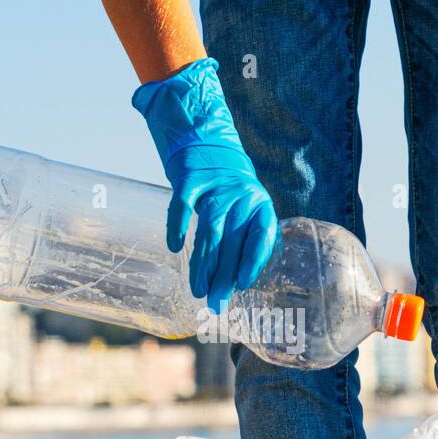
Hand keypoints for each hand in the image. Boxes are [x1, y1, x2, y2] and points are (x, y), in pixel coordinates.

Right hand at [133, 58, 278, 309]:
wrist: (204, 135)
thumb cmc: (227, 185)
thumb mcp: (243, 207)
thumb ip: (242, 237)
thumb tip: (234, 282)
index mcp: (260, 204)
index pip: (261, 236)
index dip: (252, 261)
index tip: (243, 285)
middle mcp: (241, 194)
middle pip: (232, 242)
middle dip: (224, 277)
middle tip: (217, 303)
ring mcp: (215, 185)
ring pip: (209, 231)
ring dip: (204, 264)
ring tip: (199, 289)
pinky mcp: (189, 177)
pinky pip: (183, 206)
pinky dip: (178, 226)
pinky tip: (176, 248)